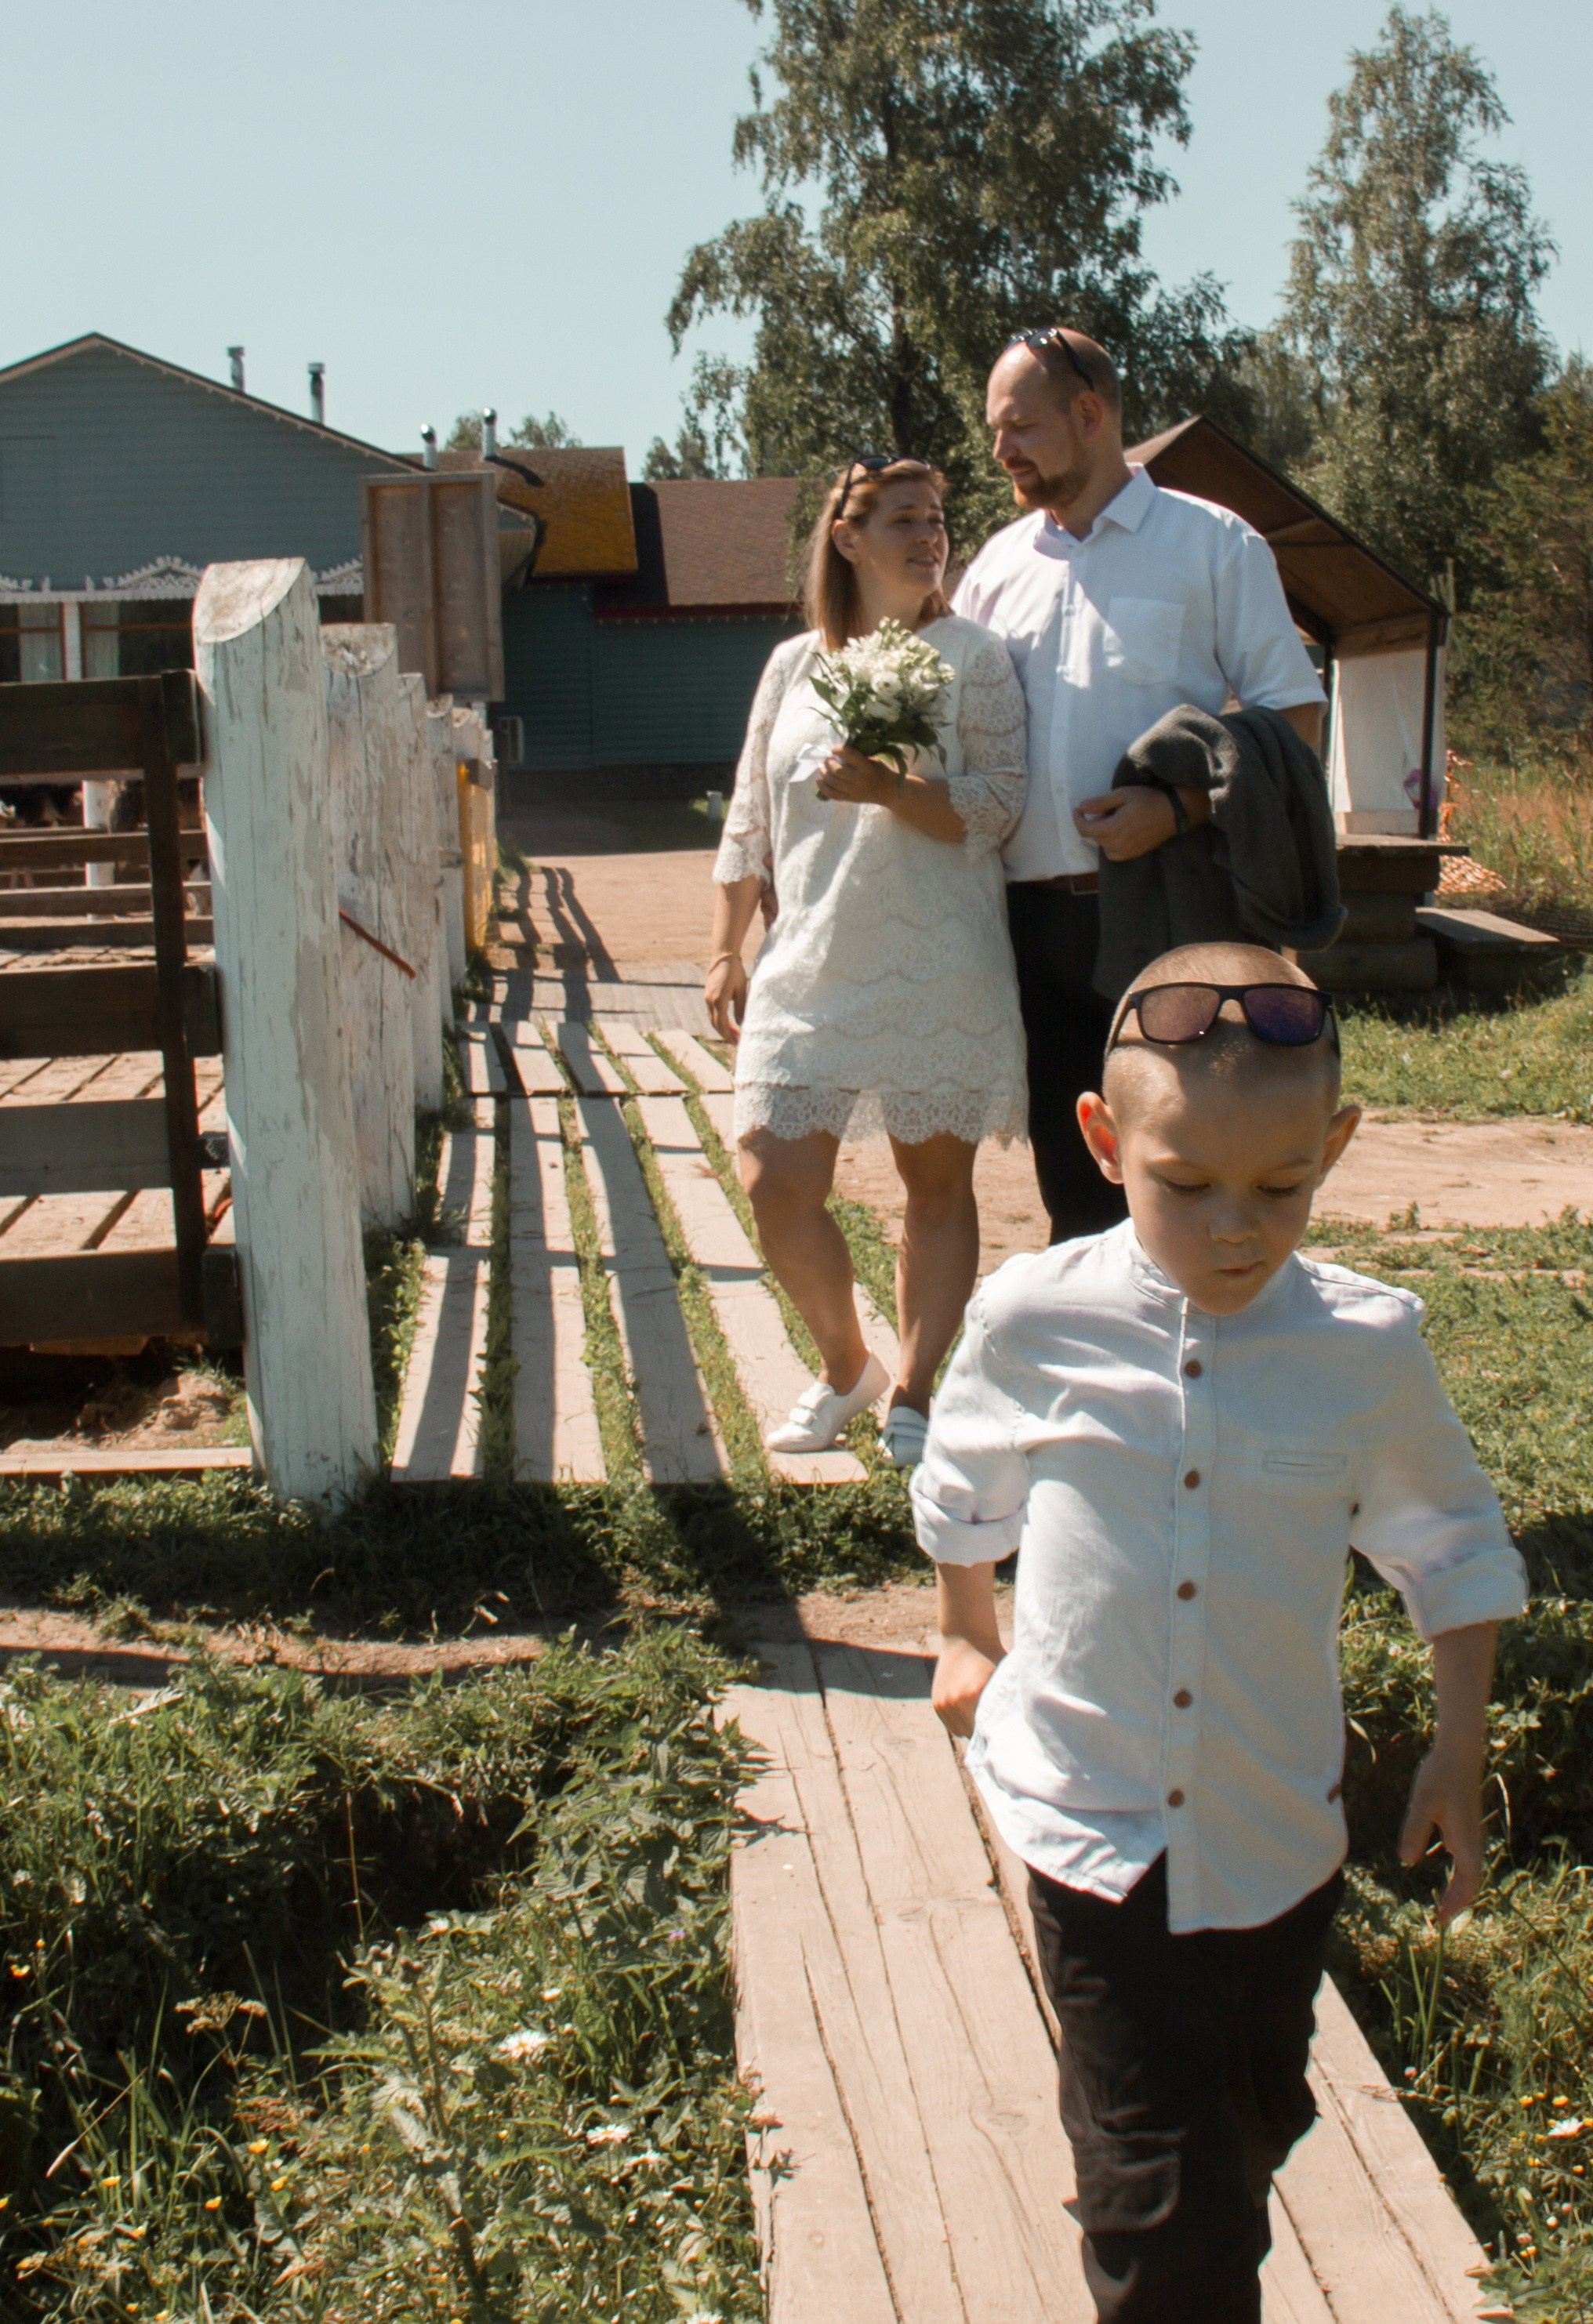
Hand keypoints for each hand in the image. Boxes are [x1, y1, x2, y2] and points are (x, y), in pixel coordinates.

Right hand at [705, 955, 747, 1042]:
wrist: (723, 956)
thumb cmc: (735, 971)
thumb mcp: (741, 990)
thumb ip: (741, 1008)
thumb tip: (741, 1024)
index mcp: (719, 1000)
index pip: (722, 1024)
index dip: (729, 1035)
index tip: (737, 1042)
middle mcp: (710, 1001)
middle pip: (716, 1024)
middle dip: (726, 1034)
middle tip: (737, 1041)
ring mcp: (707, 998)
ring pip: (712, 1018)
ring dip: (722, 1028)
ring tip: (733, 1034)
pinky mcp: (707, 995)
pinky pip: (711, 1012)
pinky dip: (718, 1019)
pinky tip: (727, 1023)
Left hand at [816, 744, 894, 805]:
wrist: (889, 791)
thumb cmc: (882, 771)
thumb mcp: (873, 760)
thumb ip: (858, 756)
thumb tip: (839, 751)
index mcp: (867, 767)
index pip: (849, 756)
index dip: (838, 750)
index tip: (833, 748)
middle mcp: (859, 779)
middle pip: (837, 771)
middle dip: (828, 763)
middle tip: (826, 758)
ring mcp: (854, 791)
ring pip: (833, 782)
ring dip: (824, 773)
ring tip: (821, 767)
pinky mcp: (851, 799)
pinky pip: (834, 795)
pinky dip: (823, 788)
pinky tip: (818, 781)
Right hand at [932, 1636, 998, 1739]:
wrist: (965, 1638)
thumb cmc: (990, 1657)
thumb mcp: (1002, 1678)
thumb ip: (1004, 1702)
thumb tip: (1013, 1726)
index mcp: (973, 1695)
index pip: (984, 1731)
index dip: (993, 1731)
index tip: (1000, 1728)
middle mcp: (954, 1701)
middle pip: (971, 1733)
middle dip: (980, 1729)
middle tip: (990, 1719)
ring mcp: (943, 1702)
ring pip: (959, 1730)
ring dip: (967, 1725)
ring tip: (978, 1712)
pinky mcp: (936, 1702)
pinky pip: (949, 1723)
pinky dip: (958, 1719)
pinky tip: (967, 1707)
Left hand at [1074, 784, 1177, 860]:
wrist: (1173, 813)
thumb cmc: (1148, 800)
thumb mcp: (1123, 795)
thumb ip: (1100, 803)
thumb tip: (1082, 807)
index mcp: (1113, 828)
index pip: (1085, 830)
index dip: (1078, 819)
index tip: (1078, 810)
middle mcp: (1118, 844)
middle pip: (1095, 836)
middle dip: (1095, 823)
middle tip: (1107, 809)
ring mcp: (1126, 852)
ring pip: (1103, 846)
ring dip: (1102, 834)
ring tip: (1114, 820)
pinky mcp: (1133, 854)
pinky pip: (1113, 853)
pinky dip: (1110, 845)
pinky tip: (1119, 833)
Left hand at [1399, 1746, 1485, 1925]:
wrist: (1458, 1753)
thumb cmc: (1440, 1776)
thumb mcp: (1423, 1803)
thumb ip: (1415, 1830)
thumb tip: (1407, 1861)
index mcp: (1464, 1841)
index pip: (1467, 1882)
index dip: (1457, 1903)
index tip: (1442, 1920)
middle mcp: (1471, 1841)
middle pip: (1471, 1881)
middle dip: (1458, 1902)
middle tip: (1441, 1920)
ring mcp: (1469, 1833)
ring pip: (1469, 1869)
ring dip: (1458, 1888)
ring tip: (1443, 1904)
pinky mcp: (1464, 1824)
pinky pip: (1465, 1857)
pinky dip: (1458, 1872)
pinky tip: (1445, 1868)